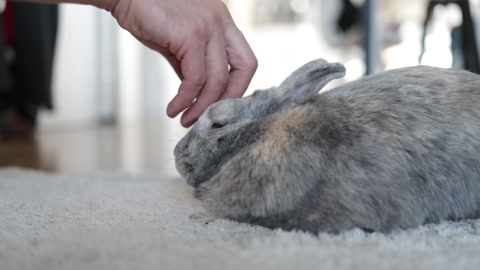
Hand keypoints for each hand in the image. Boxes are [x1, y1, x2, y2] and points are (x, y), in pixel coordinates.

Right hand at [109, 0, 257, 126]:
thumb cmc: (148, 16)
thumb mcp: (179, 42)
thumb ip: (193, 64)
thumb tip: (198, 93)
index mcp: (223, 22)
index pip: (246, 60)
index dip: (238, 86)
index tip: (219, 103)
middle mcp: (221, 22)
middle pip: (245, 68)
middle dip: (229, 98)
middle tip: (210, 117)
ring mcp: (208, 27)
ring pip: (217, 79)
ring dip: (201, 106)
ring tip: (185, 119)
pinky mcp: (190, 35)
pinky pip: (194, 79)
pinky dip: (184, 99)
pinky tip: (173, 107)